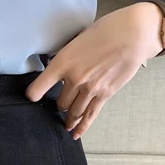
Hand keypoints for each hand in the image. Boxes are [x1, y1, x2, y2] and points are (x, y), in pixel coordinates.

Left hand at [25, 2, 162, 138]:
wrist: (133, 36)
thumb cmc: (107, 31)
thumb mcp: (78, 40)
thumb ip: (68, 56)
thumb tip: (61, 66)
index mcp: (63, 62)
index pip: (39, 86)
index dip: (33, 94)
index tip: (32, 97)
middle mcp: (74, 78)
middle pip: (60, 102)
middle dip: (59, 103)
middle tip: (60, 103)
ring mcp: (90, 89)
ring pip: (73, 112)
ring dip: (69, 118)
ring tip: (67, 122)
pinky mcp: (105, 94)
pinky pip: (89, 115)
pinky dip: (82, 127)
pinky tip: (75, 133)